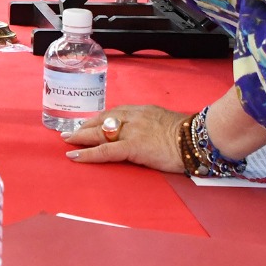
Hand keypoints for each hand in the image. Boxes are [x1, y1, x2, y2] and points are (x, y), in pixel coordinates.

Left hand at [61, 104, 188, 173]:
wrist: (199, 140)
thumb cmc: (187, 135)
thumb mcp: (164, 121)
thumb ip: (149, 123)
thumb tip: (143, 132)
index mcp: (141, 110)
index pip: (113, 113)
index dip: (98, 119)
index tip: (88, 123)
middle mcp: (133, 117)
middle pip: (102, 120)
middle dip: (85, 127)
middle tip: (70, 132)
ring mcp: (131, 131)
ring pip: (100, 133)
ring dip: (81, 137)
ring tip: (67, 141)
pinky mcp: (133, 146)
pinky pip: (105, 151)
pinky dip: (88, 154)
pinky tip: (74, 155)